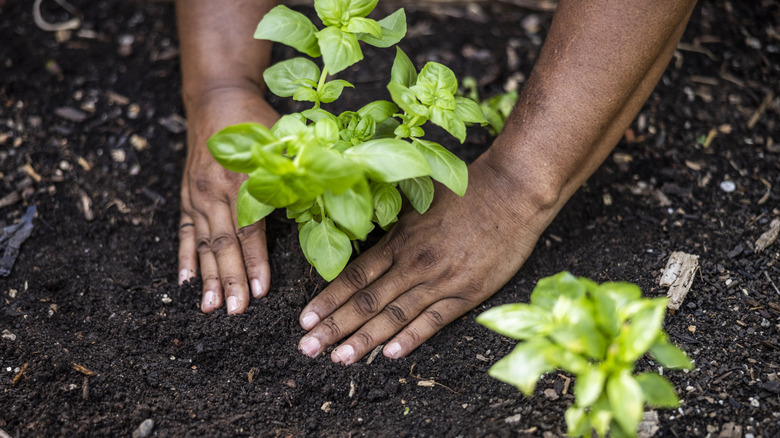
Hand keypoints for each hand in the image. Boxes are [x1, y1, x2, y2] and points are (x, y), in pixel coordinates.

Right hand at [178, 86, 278, 313]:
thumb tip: (324, 204)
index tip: (261, 291)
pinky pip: (185, 232)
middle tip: (235, 311)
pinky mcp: (187, 195)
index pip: (249, 229)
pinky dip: (184, 257)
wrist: (217, 97)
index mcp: (243, 178)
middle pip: (223, 243)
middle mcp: (214, 189)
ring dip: (207, 277)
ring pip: (203, 243)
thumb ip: (297, 174)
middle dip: (230, 280)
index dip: (255, 261)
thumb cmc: (257, 121)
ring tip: (210, 306)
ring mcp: (197, 194)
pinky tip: (183, 282)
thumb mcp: (283, 140)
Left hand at [296, 150, 560, 363]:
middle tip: (308, 348)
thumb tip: (361, 230)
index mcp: (399, 240)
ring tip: (339, 359)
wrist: (511, 193)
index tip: (304, 320)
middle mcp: (413, 264)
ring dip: (364, 340)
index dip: (327, 300)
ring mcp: (440, 281)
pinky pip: (434, 321)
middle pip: (365, 301)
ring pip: (394, 316)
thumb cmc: (465, 192)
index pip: (354, 277)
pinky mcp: (467, 293)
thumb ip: (391, 223)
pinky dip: (411, 338)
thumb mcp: (418, 201)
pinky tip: (390, 355)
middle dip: (334, 327)